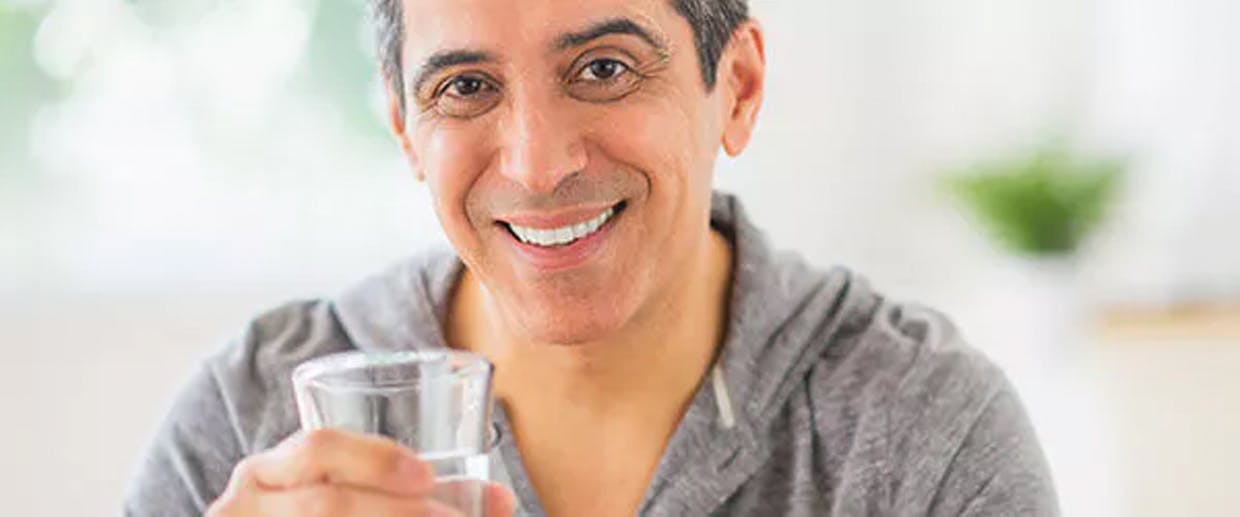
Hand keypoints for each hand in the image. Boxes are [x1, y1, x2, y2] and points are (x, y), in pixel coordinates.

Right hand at [206, 428, 515, 516]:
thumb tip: (501, 500)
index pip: (317, 449)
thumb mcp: (346, 494)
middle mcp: (245, 506)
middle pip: (325, 507)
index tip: (427, 475)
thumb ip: (415, 494)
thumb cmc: (314, 511)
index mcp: (267, 472)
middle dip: (397, 514)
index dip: (374, 460)